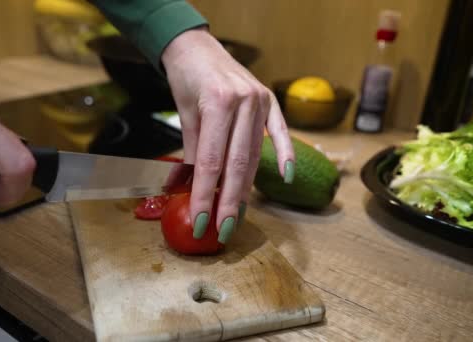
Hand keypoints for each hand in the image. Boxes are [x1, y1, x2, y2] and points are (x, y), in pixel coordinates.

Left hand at [161, 28, 294, 243]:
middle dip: (228, 201)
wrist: (197, 46)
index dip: (206, 194)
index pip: (212, 160)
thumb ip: (192, 153)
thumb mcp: (185, 116)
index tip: (201, 221)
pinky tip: (287, 178)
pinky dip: (284, 155)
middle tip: (223, 229)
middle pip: (237, 163)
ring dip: (246, 187)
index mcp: (217, 102)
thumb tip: (187, 190)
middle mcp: (243, 101)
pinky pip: (280, 133)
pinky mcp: (270, 100)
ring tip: (238, 213)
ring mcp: (260, 100)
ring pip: (255, 153)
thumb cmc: (186, 79)